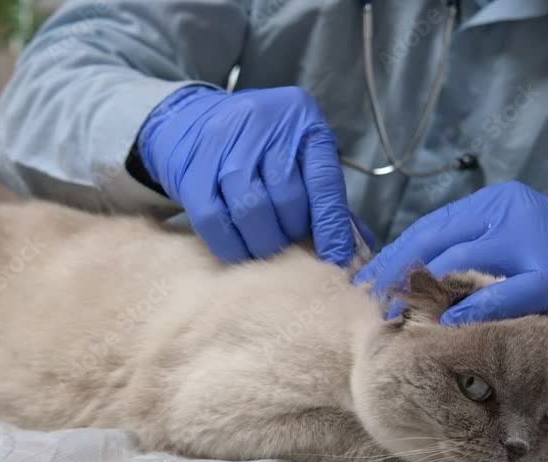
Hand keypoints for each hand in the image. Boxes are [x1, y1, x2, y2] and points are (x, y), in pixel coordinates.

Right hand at [138, 85, 360, 265]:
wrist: (188, 123)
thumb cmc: (257, 146)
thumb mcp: (297, 152)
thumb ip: (325, 195)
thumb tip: (358, 246)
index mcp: (301, 117)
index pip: (323, 178)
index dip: (332, 224)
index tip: (336, 258)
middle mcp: (262, 123)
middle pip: (286, 196)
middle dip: (292, 234)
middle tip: (292, 249)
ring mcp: (222, 143)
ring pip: (250, 209)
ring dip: (262, 243)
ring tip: (266, 252)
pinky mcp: (190, 169)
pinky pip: (213, 220)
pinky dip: (230, 245)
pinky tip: (239, 251)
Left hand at [355, 182, 547, 358]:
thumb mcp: (511, 247)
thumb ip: (468, 253)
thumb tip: (404, 280)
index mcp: (494, 203)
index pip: (428, 228)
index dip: (392, 257)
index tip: (365, 283)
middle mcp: (510, 210)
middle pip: (435, 243)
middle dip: (398, 278)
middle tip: (375, 307)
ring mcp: (533, 238)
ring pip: (461, 264)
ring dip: (425, 295)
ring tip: (400, 318)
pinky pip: (502, 293)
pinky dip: (472, 310)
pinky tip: (448, 325)